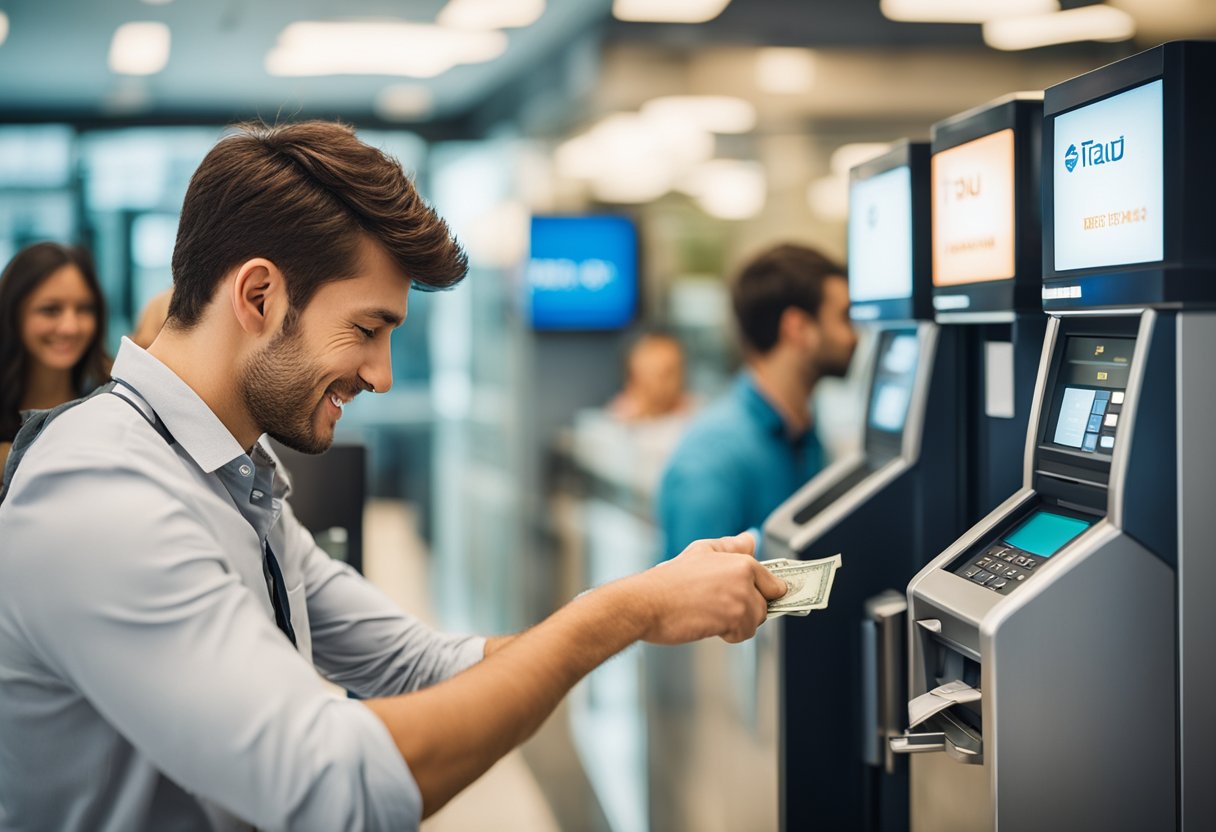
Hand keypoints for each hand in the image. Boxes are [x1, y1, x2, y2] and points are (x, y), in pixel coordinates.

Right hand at [630, 531, 788, 644]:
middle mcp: (745, 578)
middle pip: (764, 605)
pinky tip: (708, 624)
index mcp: (741, 561)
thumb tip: (750, 540)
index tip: (754, 600)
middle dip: (746, 611)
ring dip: (736, 624)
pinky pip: (744, 634)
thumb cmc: (668, 581)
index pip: (773, 583)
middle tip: (717, 606)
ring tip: (710, 615)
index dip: (762, 594)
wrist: (647, 603)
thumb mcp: (700, 552)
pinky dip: (728, 635)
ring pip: (755, 621)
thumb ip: (730, 547)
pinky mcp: (734, 618)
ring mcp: (741, 598)